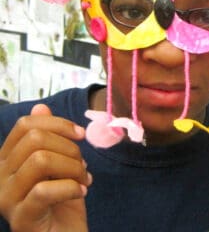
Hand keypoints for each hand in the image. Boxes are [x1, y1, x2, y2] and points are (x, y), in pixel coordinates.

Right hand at [0, 104, 90, 231]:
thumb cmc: (63, 199)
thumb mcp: (60, 162)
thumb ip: (49, 136)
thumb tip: (41, 107)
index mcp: (8, 159)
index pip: (26, 124)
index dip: (59, 124)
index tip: (81, 134)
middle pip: (35, 139)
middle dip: (70, 148)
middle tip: (83, 165)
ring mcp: (6, 199)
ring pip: (40, 160)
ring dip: (73, 167)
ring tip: (83, 179)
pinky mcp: (20, 219)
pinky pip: (44, 190)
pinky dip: (71, 187)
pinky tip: (81, 192)